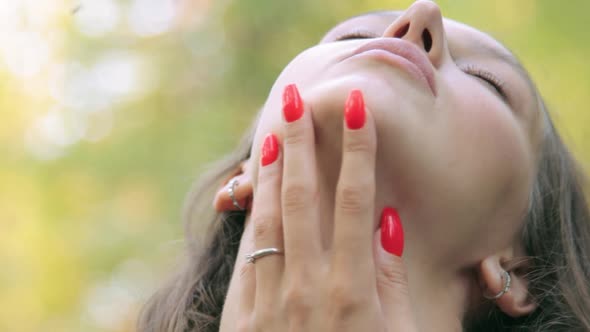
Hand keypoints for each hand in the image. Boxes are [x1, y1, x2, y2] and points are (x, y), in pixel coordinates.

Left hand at [238, 85, 418, 330]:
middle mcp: (308, 288)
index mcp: (353, 291)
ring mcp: (272, 303)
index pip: (356, 201)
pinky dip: (253, 220)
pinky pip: (248, 258)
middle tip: (295, 99)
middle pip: (303, 198)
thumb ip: (392, 281)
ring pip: (269, 221)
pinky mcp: (247, 321)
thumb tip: (387, 221)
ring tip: (272, 133)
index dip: (358, 150)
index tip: (357, 108)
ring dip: (271, 172)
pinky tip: (254, 192)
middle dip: (300, 142)